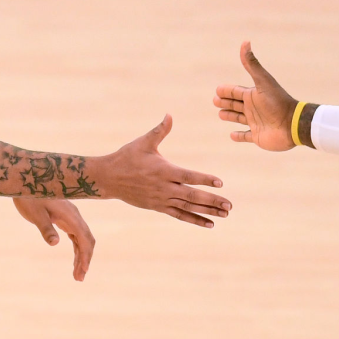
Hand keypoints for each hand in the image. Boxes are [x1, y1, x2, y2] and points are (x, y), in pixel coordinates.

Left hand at [13, 198, 95, 280]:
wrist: (28, 180)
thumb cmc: (29, 197)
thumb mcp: (35, 214)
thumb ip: (46, 228)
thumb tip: (55, 243)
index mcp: (70, 216)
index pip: (84, 239)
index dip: (85, 256)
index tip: (82, 271)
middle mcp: (74, 216)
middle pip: (87, 240)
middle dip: (85, 259)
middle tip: (79, 278)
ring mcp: (70, 217)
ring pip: (82, 239)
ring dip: (81, 256)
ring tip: (77, 274)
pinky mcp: (65, 218)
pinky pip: (75, 236)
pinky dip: (77, 249)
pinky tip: (74, 260)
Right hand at [94, 115, 230, 226]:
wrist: (109, 178)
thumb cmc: (127, 157)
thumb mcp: (143, 142)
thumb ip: (159, 130)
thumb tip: (170, 115)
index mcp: (163, 170)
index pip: (188, 177)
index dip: (204, 179)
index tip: (220, 182)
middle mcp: (164, 188)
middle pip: (192, 196)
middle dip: (212, 200)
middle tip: (229, 205)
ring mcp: (162, 200)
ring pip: (188, 208)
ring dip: (208, 211)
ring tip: (225, 214)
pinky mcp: (158, 207)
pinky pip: (180, 215)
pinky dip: (195, 220)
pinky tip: (210, 223)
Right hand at [214, 41, 297, 150]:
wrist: (292, 124)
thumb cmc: (277, 102)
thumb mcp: (263, 81)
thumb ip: (252, 64)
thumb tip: (245, 42)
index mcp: (253, 95)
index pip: (236, 92)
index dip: (227, 91)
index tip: (217, 90)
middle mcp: (254, 108)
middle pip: (236, 104)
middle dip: (225, 102)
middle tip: (215, 101)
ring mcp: (255, 122)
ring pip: (239, 118)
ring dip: (230, 116)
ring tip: (220, 114)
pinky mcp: (257, 136)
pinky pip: (246, 136)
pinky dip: (239, 136)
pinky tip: (232, 135)